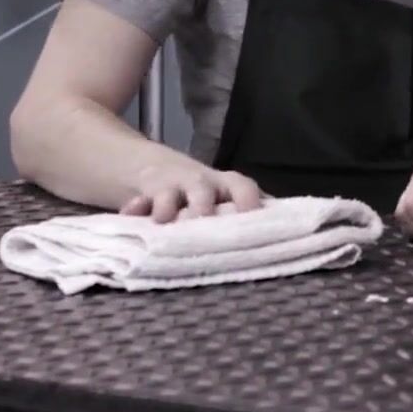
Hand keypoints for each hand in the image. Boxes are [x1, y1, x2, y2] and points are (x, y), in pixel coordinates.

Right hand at [120, 163, 264, 221]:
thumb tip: (283, 240)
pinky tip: (129, 215)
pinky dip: (134, 207)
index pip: (243, 187)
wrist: (162, 171)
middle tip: (202, 219)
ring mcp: (174, 187)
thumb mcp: (226, 201)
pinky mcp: (148, 192)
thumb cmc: (207, 196)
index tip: (252, 216)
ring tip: (163, 219)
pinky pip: (140, 200)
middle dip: (202, 203)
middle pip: (204, 188)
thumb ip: (244, 216)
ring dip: (168, 204)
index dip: (247, 200)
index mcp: (228, 187)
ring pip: (171, 193)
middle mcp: (202, 185)